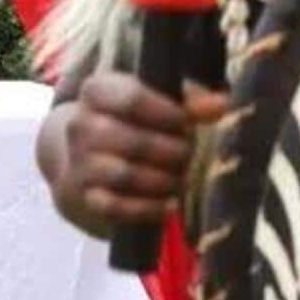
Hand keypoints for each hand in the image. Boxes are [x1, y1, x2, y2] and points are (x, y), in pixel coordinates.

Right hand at [52, 74, 228, 228]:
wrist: (88, 156)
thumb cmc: (134, 120)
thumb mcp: (158, 100)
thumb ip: (191, 101)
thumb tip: (220, 105)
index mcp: (98, 91)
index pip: (132, 99)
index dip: (168, 114)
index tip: (187, 123)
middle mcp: (80, 125)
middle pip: (133, 141)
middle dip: (171, 151)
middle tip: (188, 153)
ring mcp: (78, 163)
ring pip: (125, 175)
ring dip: (163, 180)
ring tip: (181, 177)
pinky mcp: (84, 197)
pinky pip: (116, 207)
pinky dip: (149, 208)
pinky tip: (171, 204)